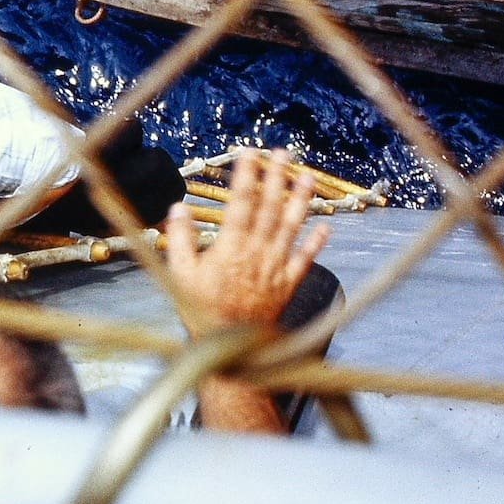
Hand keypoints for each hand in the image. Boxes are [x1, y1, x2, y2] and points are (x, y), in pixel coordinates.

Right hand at [166, 150, 330, 337]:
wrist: (230, 350)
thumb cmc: (200, 310)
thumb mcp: (179, 274)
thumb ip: (180, 240)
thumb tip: (178, 209)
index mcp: (231, 247)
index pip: (241, 202)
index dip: (246, 175)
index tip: (249, 153)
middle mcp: (258, 252)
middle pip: (270, 207)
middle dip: (276, 177)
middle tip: (282, 154)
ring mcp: (276, 267)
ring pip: (291, 227)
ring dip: (301, 200)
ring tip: (307, 177)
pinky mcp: (287, 284)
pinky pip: (305, 260)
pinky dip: (317, 243)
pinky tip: (325, 226)